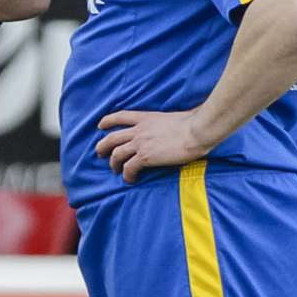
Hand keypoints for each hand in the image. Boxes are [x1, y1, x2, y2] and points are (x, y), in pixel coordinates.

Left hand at [94, 109, 213, 182]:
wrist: (196, 131)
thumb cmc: (193, 124)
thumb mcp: (174, 117)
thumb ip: (166, 122)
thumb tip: (176, 124)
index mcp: (145, 118)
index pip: (120, 116)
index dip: (107, 121)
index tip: (100, 126)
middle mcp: (139, 130)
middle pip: (112, 137)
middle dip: (102, 146)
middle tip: (99, 153)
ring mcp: (140, 143)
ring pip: (116, 154)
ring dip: (113, 164)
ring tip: (115, 170)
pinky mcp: (145, 157)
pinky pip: (128, 168)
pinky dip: (127, 175)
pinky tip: (130, 179)